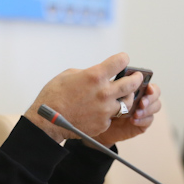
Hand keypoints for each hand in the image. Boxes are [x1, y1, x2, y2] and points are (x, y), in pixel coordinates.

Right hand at [25, 53, 142, 142]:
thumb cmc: (54, 95)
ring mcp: (105, 110)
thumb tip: (98, 74)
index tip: (123, 60)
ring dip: (126, 97)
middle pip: (131, 83)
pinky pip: (113, 116)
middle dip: (136, 78)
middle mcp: (104, 93)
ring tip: (124, 95)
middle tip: (137, 77)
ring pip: (127, 102)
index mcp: (95, 76)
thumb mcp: (69, 74)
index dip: (123, 59)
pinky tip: (103, 110)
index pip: (120, 61)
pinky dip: (110, 112)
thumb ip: (88, 73)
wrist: (46, 121)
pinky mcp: (103, 123)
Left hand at [91, 81, 161, 146]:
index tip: (147, 88)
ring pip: (156, 106)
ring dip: (147, 109)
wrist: (98, 123)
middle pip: (156, 94)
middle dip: (150, 98)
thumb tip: (125, 81)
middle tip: (142, 102)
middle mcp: (142, 97)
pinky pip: (149, 120)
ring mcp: (144, 109)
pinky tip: (133, 120)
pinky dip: (142, 120)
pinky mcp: (143, 122)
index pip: (149, 83)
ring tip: (136, 113)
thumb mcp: (108, 94)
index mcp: (136, 87)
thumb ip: (118, 87)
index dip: (150, 85)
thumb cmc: (103, 105)